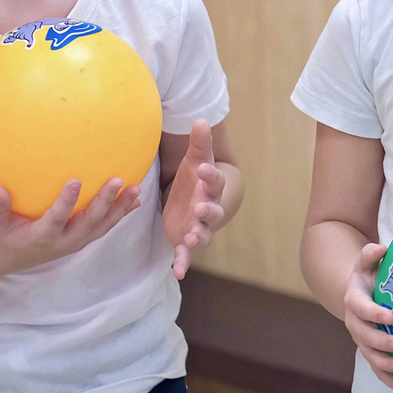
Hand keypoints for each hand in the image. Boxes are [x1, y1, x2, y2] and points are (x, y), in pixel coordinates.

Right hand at [0, 176, 139, 273]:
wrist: (12, 258)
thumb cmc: (3, 236)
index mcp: (42, 237)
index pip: (57, 219)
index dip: (66, 202)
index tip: (75, 181)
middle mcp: (64, 241)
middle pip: (89, 222)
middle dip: (104, 202)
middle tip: (117, 181)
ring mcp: (76, 242)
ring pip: (102, 226)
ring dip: (120, 208)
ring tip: (136, 189)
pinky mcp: (83, 239)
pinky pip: (104, 226)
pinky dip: (120, 214)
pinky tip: (135, 200)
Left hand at [162, 119, 228, 279]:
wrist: (194, 201)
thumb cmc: (194, 179)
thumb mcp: (194, 160)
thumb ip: (199, 144)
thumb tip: (201, 119)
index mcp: (209, 188)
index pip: (214, 181)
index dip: (210, 175)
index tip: (203, 169)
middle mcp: (207, 209)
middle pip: (212, 212)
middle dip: (208, 212)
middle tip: (200, 208)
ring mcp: (198, 227)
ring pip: (202, 235)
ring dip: (197, 237)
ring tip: (190, 239)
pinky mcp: (185, 240)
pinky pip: (186, 255)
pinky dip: (183, 263)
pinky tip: (177, 272)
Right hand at [340, 241, 392, 392]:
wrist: (356, 296)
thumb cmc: (368, 277)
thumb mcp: (366, 264)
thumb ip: (370, 255)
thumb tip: (381, 247)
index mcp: (354, 302)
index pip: (362, 309)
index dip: (375, 314)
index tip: (391, 317)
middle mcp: (355, 324)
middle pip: (366, 337)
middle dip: (383, 343)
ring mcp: (363, 341)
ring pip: (371, 357)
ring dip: (386, 366)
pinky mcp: (372, 353)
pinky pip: (378, 370)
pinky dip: (391, 381)